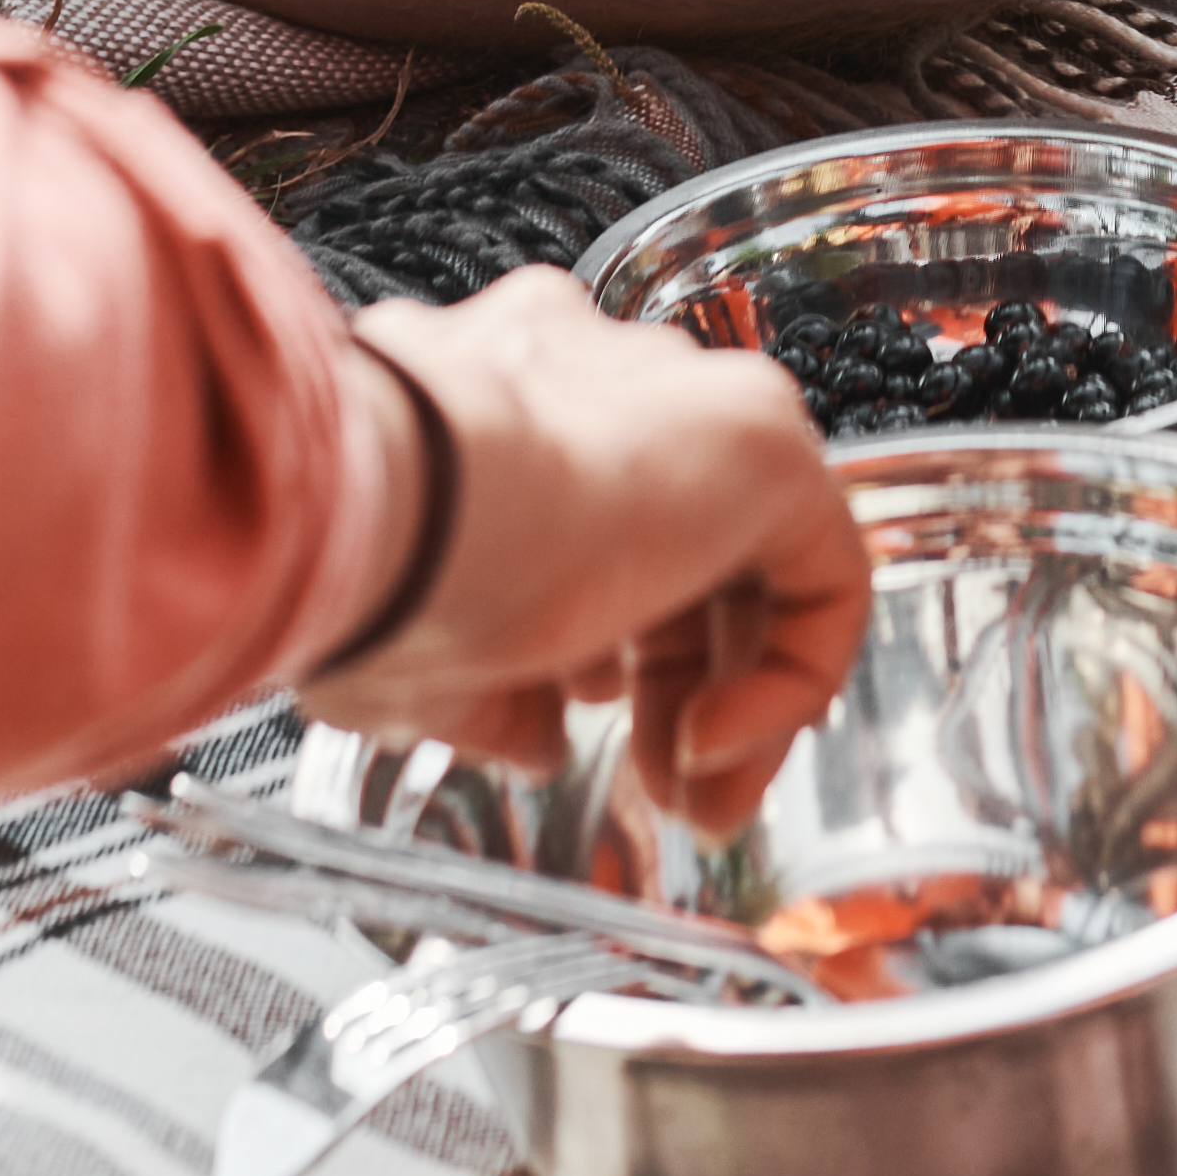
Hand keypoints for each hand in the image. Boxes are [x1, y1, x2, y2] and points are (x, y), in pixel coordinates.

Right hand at [304, 275, 869, 832]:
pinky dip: (789, 675)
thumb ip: (489, 692)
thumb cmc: (359, 572)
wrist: (388, 506)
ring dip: (726, 694)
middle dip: (670, 685)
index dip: (588, 650)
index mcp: (492, 395)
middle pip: (676, 542)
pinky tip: (714, 743)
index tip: (569, 736)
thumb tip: (535, 738)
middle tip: (658, 792)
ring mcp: (685, 401)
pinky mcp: (762, 441)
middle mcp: (596, 379)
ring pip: (747, 560)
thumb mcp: (411, 658)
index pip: (581, 521)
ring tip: (690, 796)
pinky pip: (817, 570)